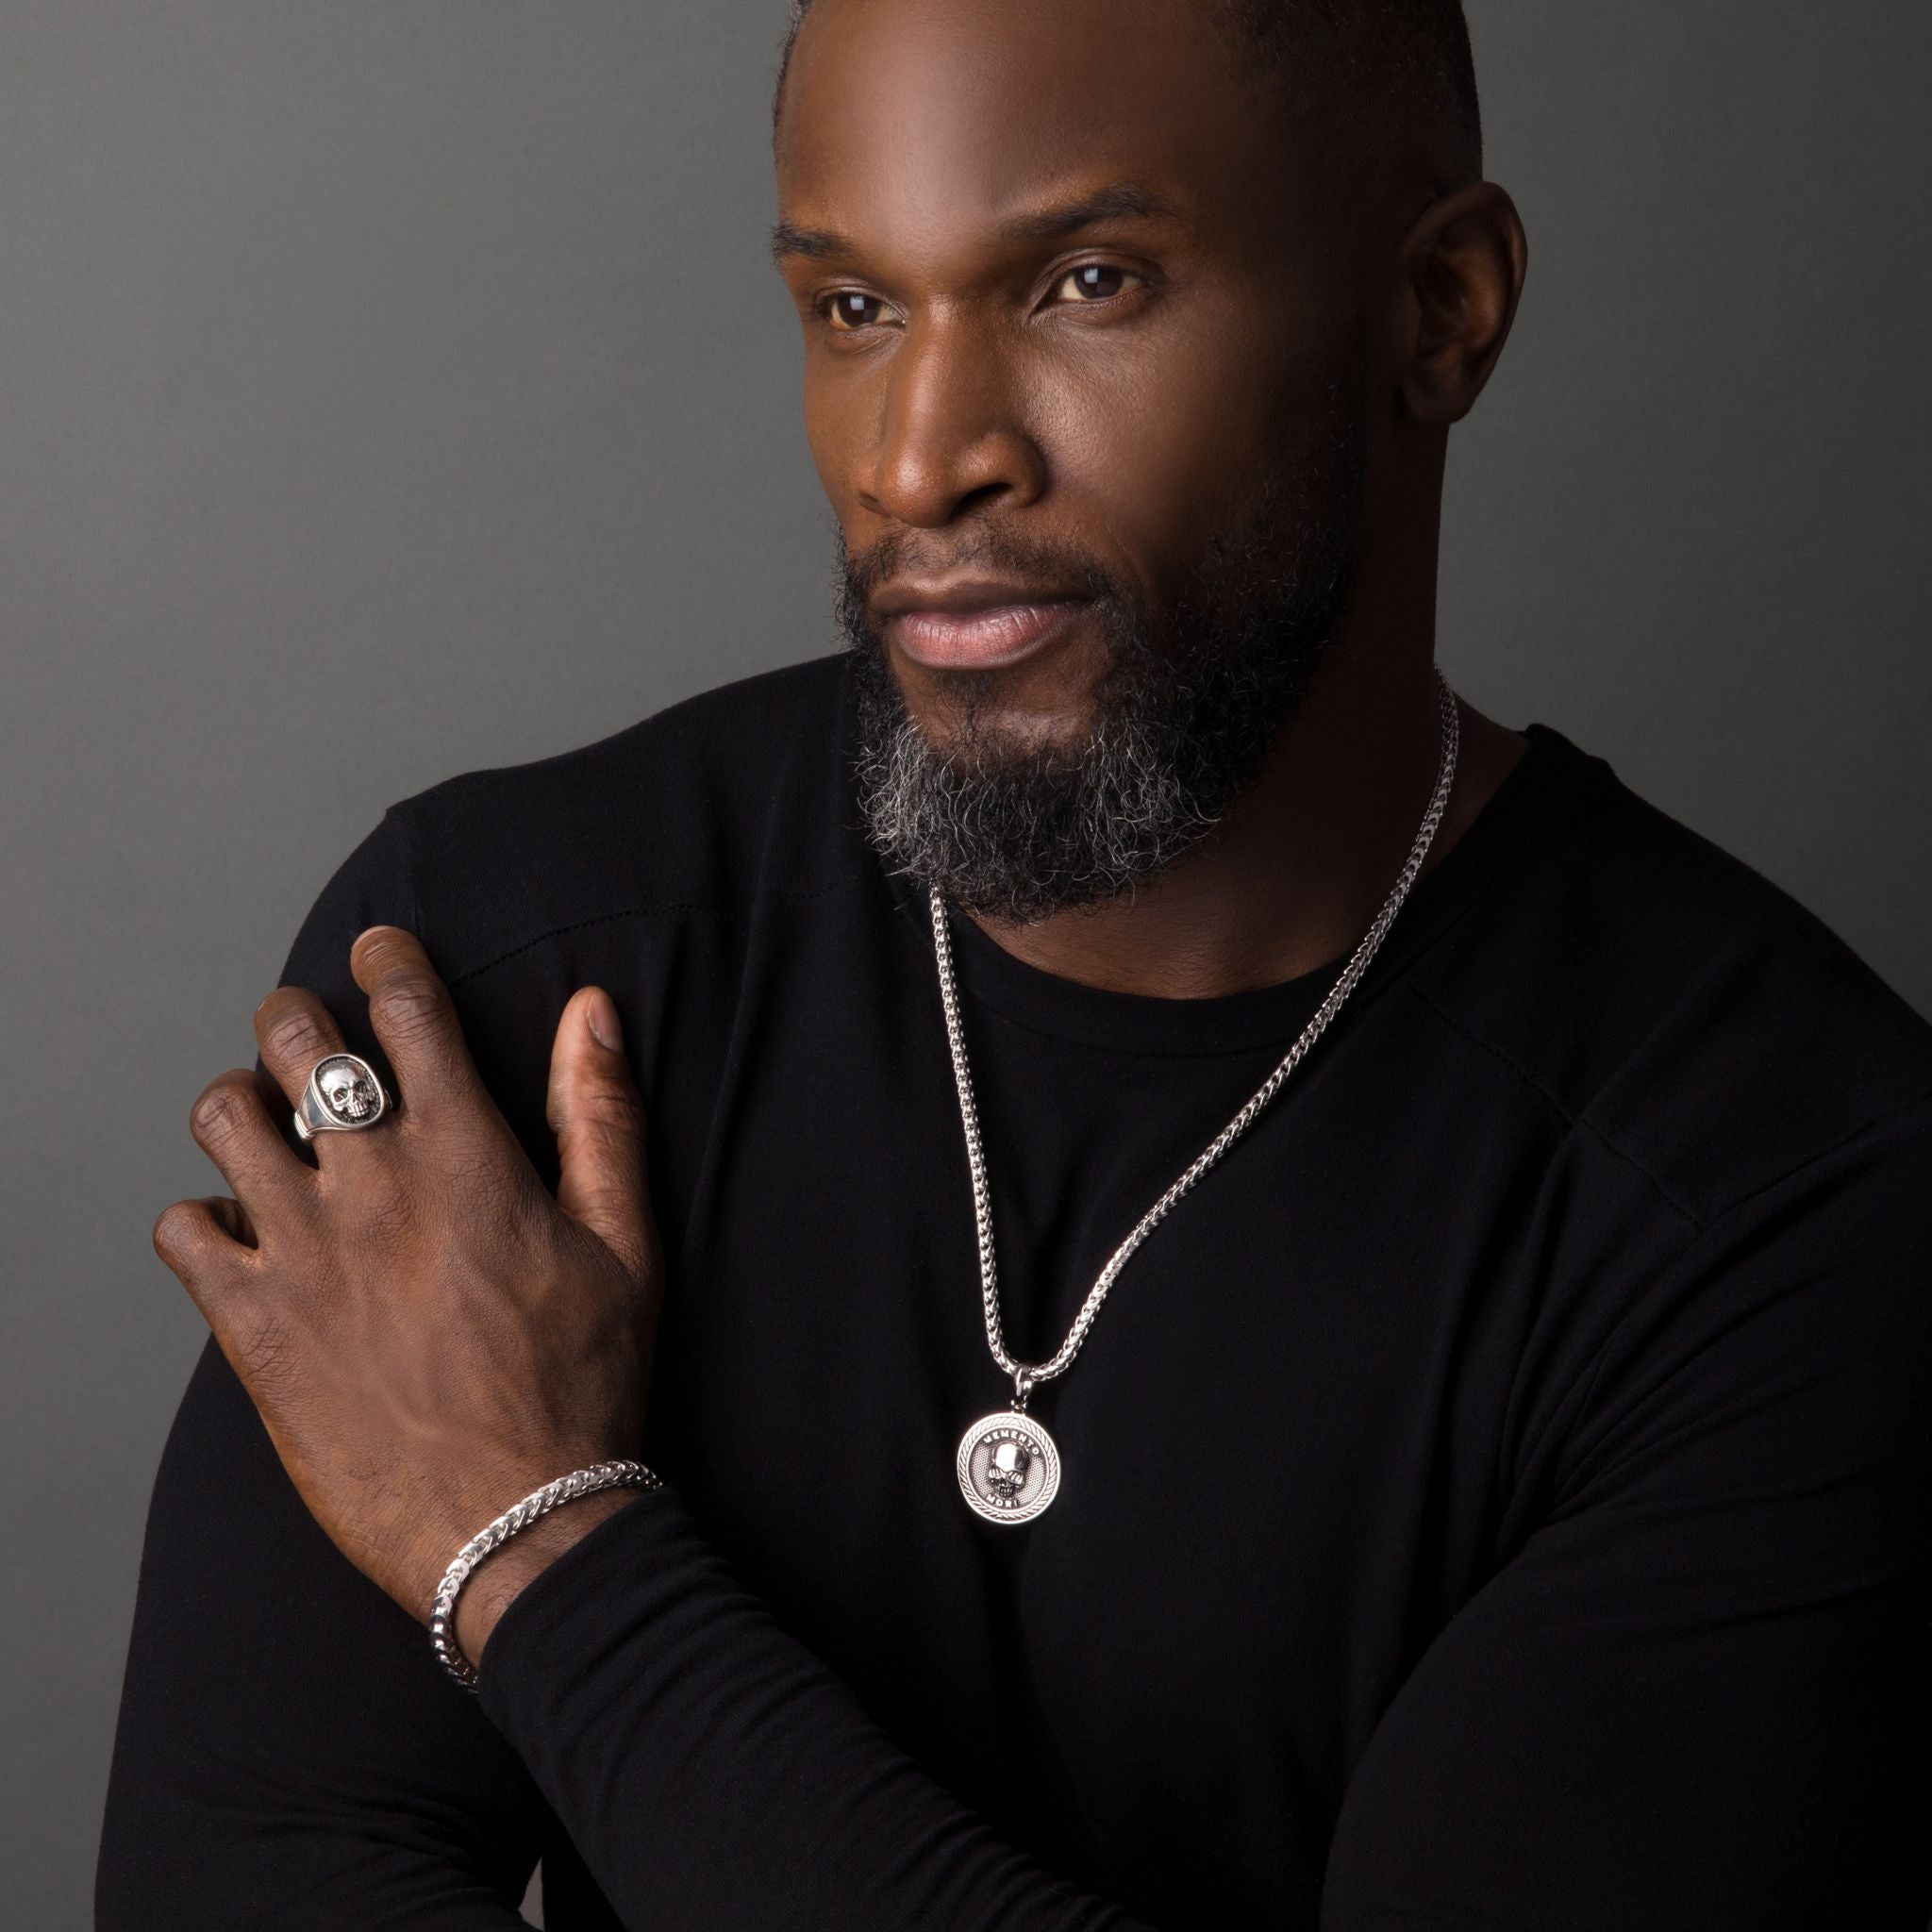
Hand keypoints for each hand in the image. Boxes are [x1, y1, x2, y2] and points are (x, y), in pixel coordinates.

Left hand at [153, 927, 663, 1665]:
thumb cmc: (585, 1382)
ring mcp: (301, 1253)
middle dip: (298, 1018)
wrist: (518, 1522)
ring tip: (266, 1131)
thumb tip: (593, 1010)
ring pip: (220, 1117)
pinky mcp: (251, 1325)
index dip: (388, 956)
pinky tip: (243, 1240)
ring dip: (240, 1106)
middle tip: (312, 1040)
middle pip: (294, 1041)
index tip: (381, 949)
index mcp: (467, 1154)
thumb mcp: (625, 1242)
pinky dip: (201, 1222)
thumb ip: (602, 1115)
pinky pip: (180, 1231)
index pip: (407, 1007)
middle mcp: (372, 1185)